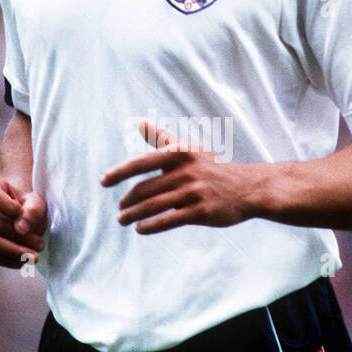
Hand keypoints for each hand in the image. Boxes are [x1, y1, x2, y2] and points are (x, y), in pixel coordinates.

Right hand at [0, 175, 47, 267]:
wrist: (16, 213)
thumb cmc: (25, 206)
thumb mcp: (37, 203)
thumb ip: (33, 211)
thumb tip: (21, 229)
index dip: (7, 207)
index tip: (22, 215)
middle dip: (20, 240)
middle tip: (40, 246)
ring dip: (13, 253)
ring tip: (33, 257)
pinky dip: (3, 260)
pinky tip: (20, 262)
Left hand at [99, 119, 265, 234]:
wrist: (248, 188)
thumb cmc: (213, 168)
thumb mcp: (189, 149)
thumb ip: (162, 138)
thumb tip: (138, 122)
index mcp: (179, 154)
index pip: (141, 163)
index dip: (119, 172)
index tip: (103, 181)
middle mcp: (185, 172)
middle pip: (144, 189)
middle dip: (127, 201)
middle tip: (120, 209)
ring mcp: (193, 192)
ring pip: (153, 206)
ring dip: (133, 215)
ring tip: (123, 220)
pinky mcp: (200, 212)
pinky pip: (168, 220)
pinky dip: (150, 226)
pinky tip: (140, 229)